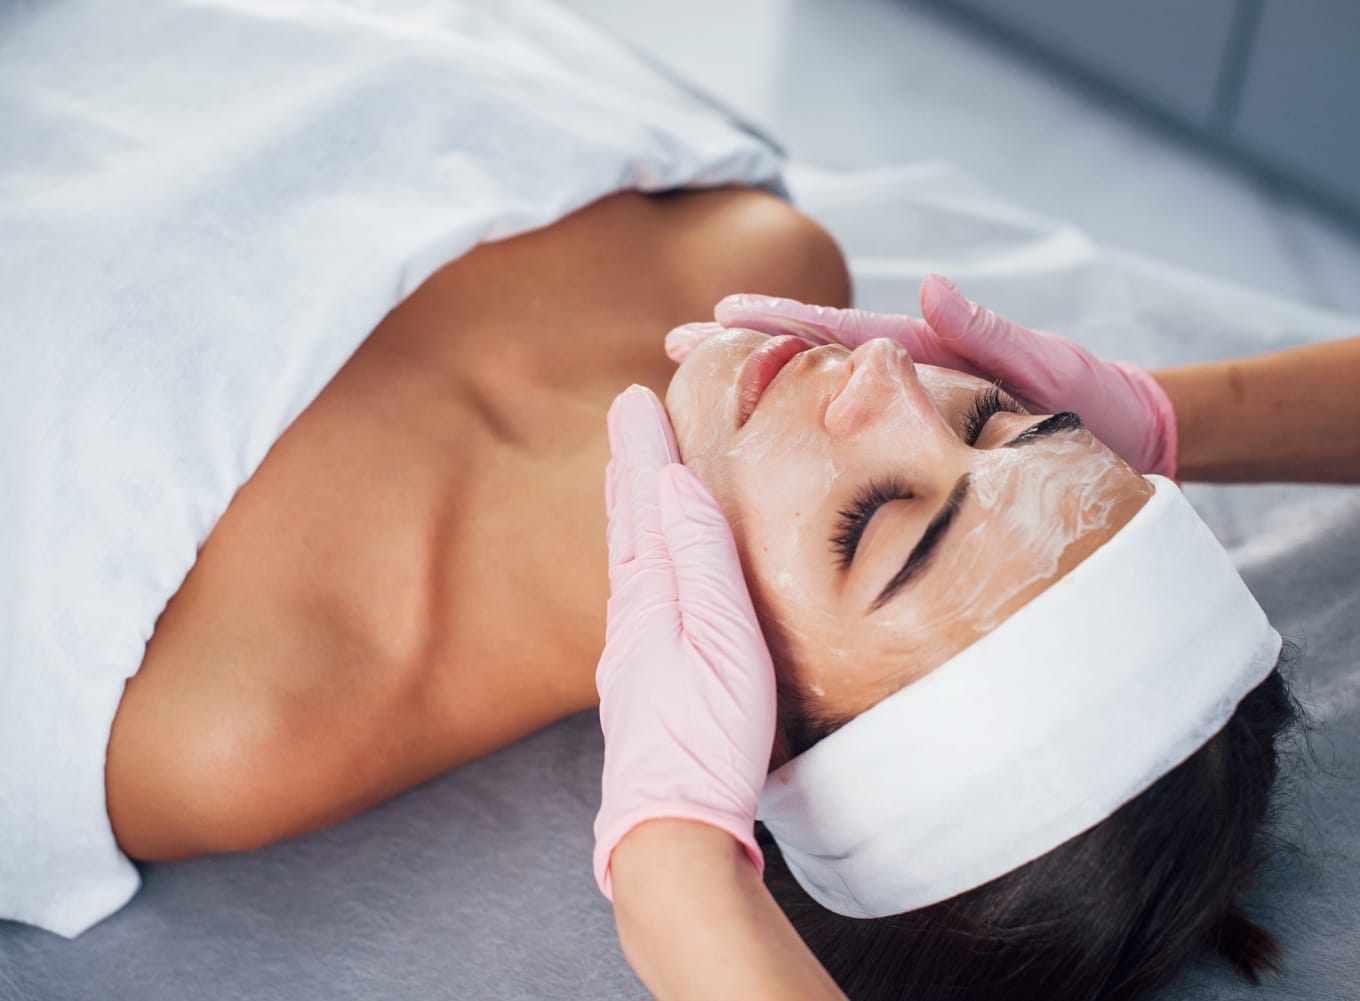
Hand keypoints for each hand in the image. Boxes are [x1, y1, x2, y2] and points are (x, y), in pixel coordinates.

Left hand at [592, 386, 777, 897]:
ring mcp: (634, 654)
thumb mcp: (719, 639)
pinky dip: (643, 559)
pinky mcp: (647, 686)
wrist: (672, 830)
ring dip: (631, 510)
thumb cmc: (706, 738)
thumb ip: (699, 559)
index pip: (644, 505)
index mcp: (650, 598)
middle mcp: (632, 620)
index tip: (634, 397)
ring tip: (631, 477)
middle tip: (626, 419)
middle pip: (627, 526)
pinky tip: (651, 572)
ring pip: (631, 561)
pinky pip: (640, 596)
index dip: (642, 450)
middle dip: (629, 468)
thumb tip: (674, 482)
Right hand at [667, 274, 1177, 477]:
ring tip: (703, 408)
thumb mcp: (1038, 362)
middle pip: (809, 367)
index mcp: (922, 355)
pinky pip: (856, 453)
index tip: (709, 321)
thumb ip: (983, 330)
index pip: (831, 336)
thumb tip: (927, 288)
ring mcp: (912, 422)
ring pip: (823, 411)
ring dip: (766, 405)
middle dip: (743, 358)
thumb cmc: (1089, 397)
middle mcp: (905, 387)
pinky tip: (772, 470)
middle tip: (677, 354)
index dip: (769, 327)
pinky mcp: (925, 457)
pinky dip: (809, 453)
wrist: (1133, 439)